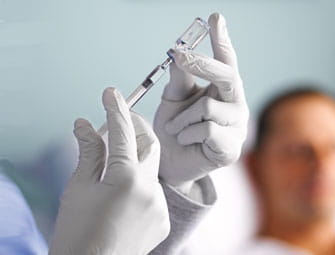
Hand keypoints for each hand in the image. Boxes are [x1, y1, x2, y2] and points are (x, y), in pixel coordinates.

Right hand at [50, 88, 169, 254]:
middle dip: (134, 128)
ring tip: (110, 167)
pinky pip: (154, 191)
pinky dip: (139, 184)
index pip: (123, 133)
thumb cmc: (78, 233)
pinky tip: (121, 195)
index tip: (111, 93)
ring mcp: (160, 206)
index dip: (116, 109)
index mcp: (126, 179)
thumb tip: (84, 124)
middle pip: (150, 143)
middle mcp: (150, 190)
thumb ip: (88, 153)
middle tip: (115, 123)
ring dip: (134, 159)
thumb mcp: (78, 188)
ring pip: (151, 168)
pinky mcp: (164, 219)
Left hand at [154, 13, 248, 188]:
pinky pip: (207, 130)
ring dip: (183, 118)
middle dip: (203, 65)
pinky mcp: (232, 147)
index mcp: (222, 90)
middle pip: (227, 76)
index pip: (226, 61)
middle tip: (179, 55)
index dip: (221, 39)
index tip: (215, 18)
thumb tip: (179, 52)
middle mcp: (235, 104)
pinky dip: (187, 134)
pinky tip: (186, 141)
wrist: (169, 164)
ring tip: (176, 129)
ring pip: (208, 107)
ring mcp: (237, 126)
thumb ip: (180, 77)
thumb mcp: (173, 99)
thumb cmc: (173, 130)